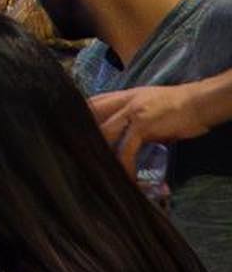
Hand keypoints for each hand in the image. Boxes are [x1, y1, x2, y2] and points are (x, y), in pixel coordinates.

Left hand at [90, 85, 204, 176]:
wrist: (197, 103)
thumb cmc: (175, 106)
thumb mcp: (146, 102)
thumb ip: (131, 114)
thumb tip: (121, 134)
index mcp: (124, 95)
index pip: (93, 102)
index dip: (80, 117)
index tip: (74, 133)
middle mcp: (123, 101)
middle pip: (93, 117)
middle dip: (85, 137)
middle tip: (82, 155)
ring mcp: (132, 112)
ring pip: (105, 133)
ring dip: (102, 153)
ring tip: (101, 170)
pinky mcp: (143, 125)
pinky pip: (126, 148)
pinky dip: (124, 164)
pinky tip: (127, 176)